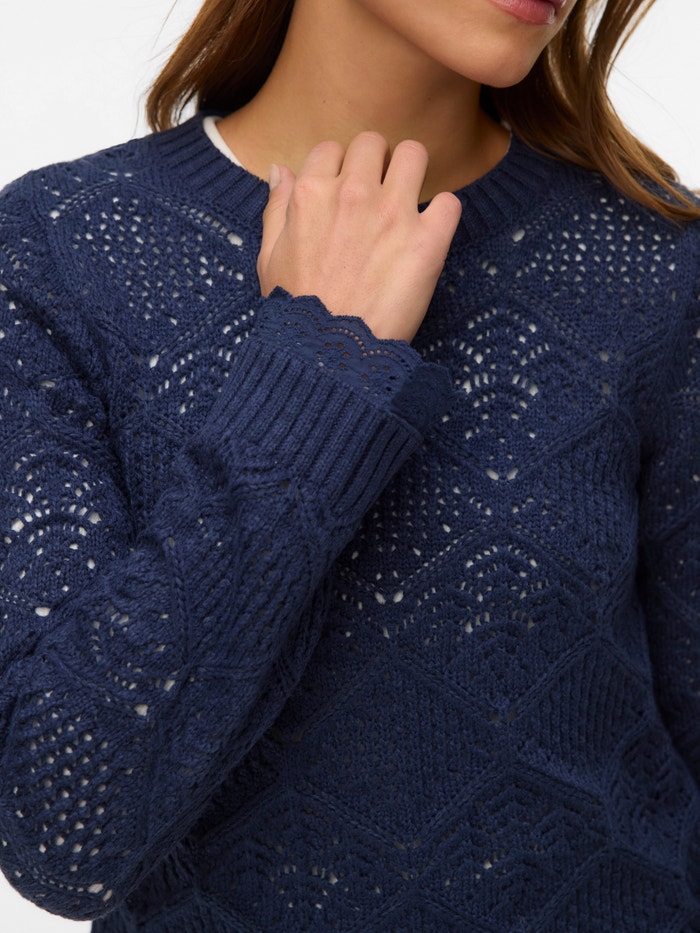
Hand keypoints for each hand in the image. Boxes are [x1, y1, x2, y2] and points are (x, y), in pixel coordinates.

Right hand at [257, 132, 461, 342]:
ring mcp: (392, 214)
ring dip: (412, 173)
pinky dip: (443, 216)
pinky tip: (431, 233)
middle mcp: (352, 194)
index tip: (345, 192)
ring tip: (409, 201)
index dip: (339, 169)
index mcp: (311, 194)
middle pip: (373, 143)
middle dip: (376, 163)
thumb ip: (276, 208)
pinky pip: (449, 202)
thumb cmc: (296, 312)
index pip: (332, 149)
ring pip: (414, 154)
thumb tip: (280, 169)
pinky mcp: (427, 241)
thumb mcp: (269, 258)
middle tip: (379, 194)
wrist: (329, 354)